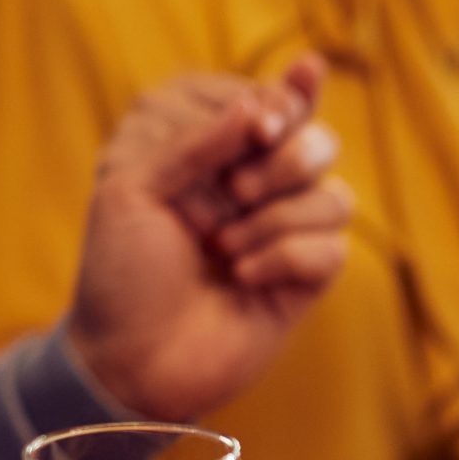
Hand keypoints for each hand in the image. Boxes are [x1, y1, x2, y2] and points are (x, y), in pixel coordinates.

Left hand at [67, 55, 354, 421]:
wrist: (134, 359)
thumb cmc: (123, 271)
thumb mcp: (134, 187)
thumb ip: (196, 139)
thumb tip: (259, 106)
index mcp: (209, 148)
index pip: (268, 100)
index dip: (276, 105)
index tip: (259, 127)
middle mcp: (252, 182)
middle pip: (317, 139)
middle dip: (284, 162)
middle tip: (234, 192)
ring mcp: (283, 230)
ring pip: (335, 195)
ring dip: (276, 219)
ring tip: (222, 249)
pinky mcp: (305, 277)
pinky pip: (332, 247)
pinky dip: (285, 259)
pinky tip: (242, 280)